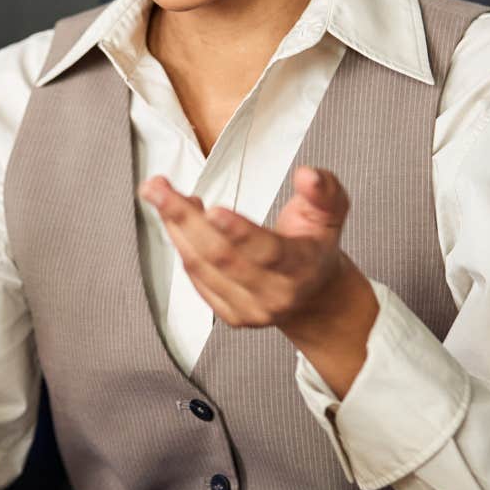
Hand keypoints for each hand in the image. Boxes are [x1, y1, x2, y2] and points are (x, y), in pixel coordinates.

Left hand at [139, 166, 378, 394]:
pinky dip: (181, 244)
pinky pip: (195, 277)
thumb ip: (323, 191)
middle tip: (157, 188)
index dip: (239, 232)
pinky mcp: (229, 315)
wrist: (313, 296)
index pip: (268, 252)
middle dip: (184, 219)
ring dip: (175, 227)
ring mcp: (250, 309)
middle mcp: (274, 295)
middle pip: (221, 257)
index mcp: (302, 267)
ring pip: (201, 266)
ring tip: (160, 193)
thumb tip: (307, 175)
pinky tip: (177, 218)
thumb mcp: (331, 213)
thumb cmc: (315, 246)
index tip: (212, 209)